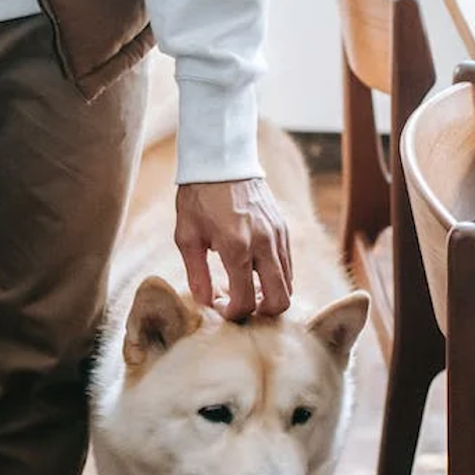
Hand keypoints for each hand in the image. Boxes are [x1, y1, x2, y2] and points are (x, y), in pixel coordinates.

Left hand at [174, 178, 292, 320]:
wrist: (222, 161)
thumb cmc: (198, 198)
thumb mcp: (186, 236)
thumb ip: (196, 274)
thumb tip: (205, 303)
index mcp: (237, 247)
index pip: (246, 301)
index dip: (233, 314)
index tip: (220, 307)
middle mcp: (264, 244)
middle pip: (280, 300)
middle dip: (261, 312)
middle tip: (240, 305)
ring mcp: (278, 236)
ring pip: (288, 284)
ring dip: (269, 294)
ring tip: (244, 288)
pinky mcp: (284, 229)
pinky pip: (287, 265)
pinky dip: (274, 276)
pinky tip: (252, 271)